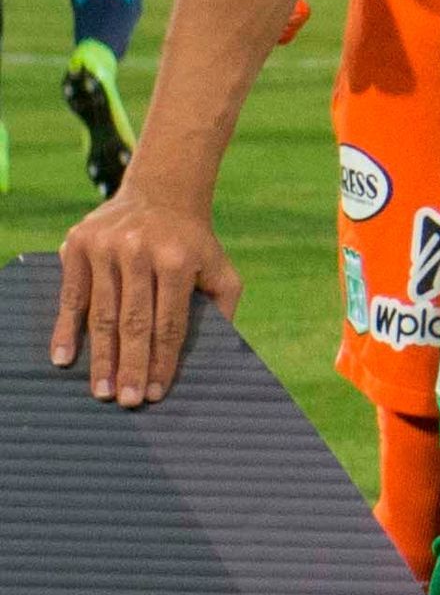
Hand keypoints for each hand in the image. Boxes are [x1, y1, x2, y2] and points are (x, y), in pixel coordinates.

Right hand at [48, 188, 238, 408]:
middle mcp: (140, 253)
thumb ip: (222, 307)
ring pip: (101, 313)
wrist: (161, 192)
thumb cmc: (194, 242)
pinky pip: (70, 295)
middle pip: (134, 322)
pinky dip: (65, 329)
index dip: (162, 360)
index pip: (169, 322)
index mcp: (177, 261)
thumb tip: (218, 352)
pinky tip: (64, 359)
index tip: (156, 393)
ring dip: (100, 357)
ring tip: (101, 391)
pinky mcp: (78, 245)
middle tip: (127, 403)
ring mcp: (106, 248)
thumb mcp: (220, 269)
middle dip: (131, 366)